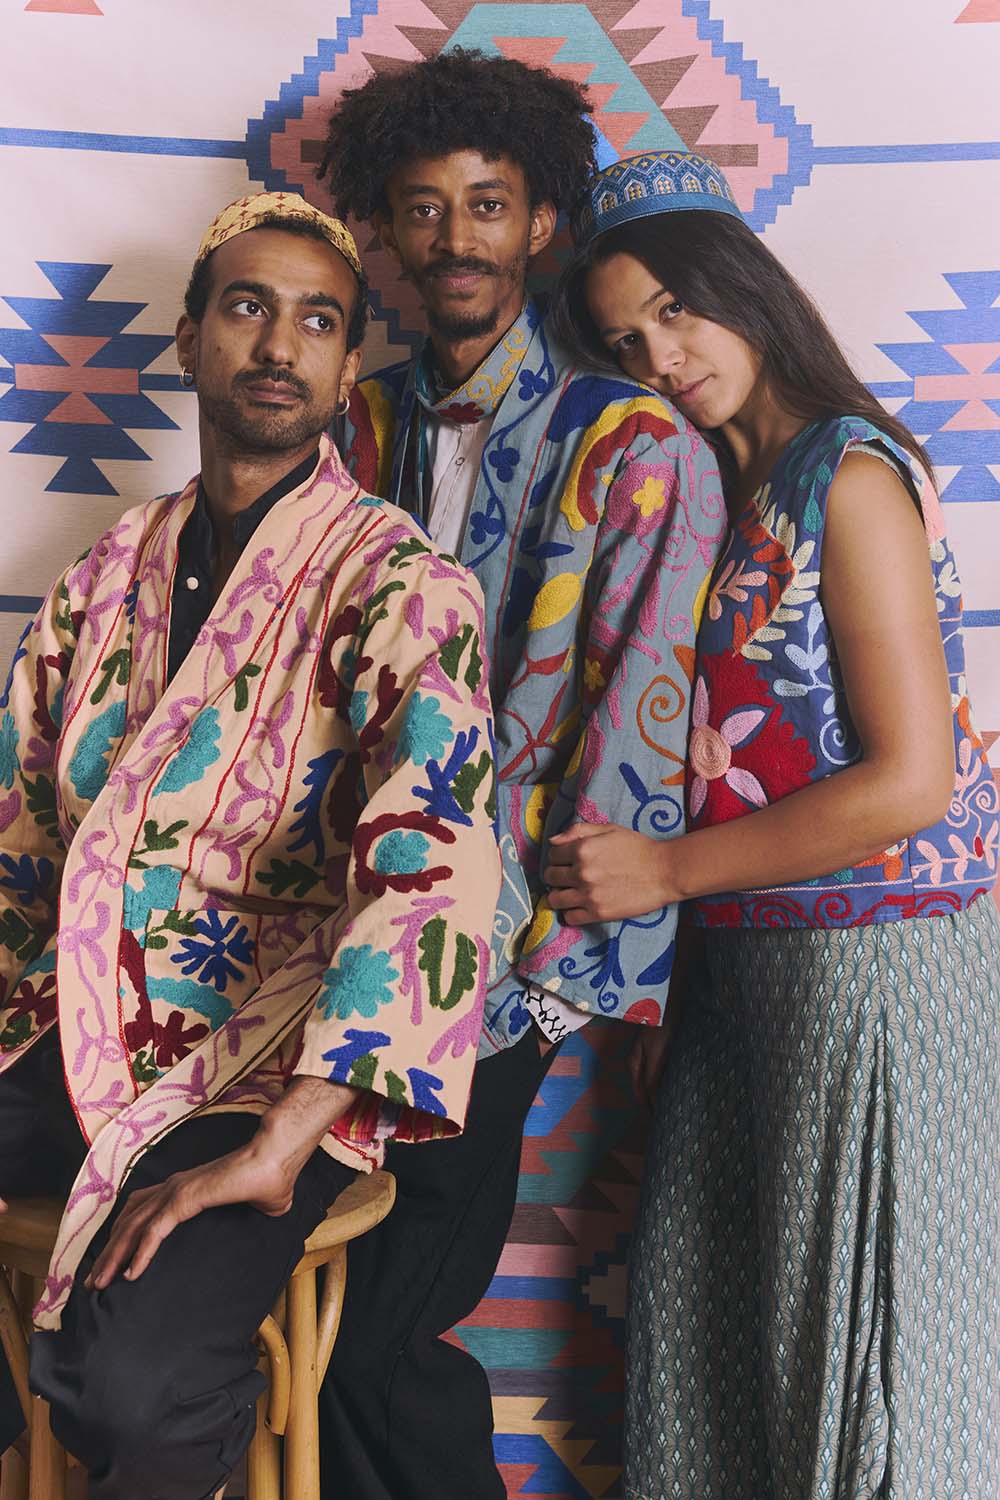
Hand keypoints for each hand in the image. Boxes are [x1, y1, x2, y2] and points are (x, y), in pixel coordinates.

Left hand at [87, 1075, 356, 1288]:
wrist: (277, 1160)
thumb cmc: (270, 1180)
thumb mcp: (255, 1207)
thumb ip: (249, 1215)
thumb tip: (269, 1220)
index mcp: (185, 1187)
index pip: (140, 1210)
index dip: (122, 1235)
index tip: (112, 1262)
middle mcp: (173, 1186)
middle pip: (128, 1221)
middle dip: (108, 1252)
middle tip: (93, 1282)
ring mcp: (177, 1191)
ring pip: (133, 1227)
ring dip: (114, 1257)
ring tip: (100, 1284)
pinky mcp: (185, 1199)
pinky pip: (154, 1231)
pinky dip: (139, 1253)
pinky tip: (131, 1275)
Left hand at [544, 823, 672, 923]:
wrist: (664, 872)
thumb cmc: (638, 848)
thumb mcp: (609, 830)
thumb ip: (578, 831)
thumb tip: (553, 840)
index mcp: (582, 849)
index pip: (552, 854)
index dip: (558, 857)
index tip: (567, 861)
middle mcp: (581, 872)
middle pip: (550, 877)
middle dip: (556, 875)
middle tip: (568, 876)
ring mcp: (589, 894)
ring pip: (555, 899)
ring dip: (560, 895)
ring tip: (571, 892)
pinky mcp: (598, 913)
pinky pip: (569, 917)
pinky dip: (571, 912)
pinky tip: (580, 906)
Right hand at [628, 1008, 678, 1111]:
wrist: (666, 1004)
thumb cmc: (662, 1028)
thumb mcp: (657, 1055)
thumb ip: (653, 1078)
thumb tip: (652, 1100)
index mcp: (634, 1064)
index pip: (640, 1094)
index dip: (648, 1109)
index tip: (658, 1123)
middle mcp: (636, 1062)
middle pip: (643, 1089)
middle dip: (652, 1103)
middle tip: (666, 1118)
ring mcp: (644, 1056)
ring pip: (649, 1081)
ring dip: (657, 1093)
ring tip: (670, 1106)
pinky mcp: (654, 1052)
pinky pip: (655, 1073)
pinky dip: (661, 1082)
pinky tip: (671, 1086)